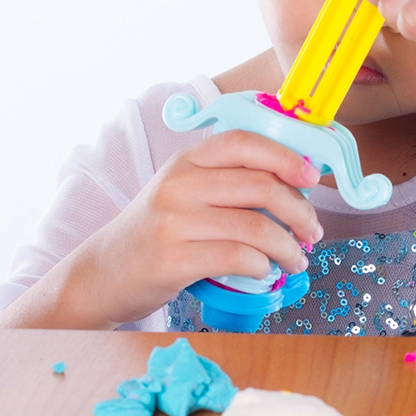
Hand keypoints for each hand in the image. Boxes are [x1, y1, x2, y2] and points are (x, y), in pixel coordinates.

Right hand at [62, 131, 322, 326]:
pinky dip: (263, 266)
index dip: (286, 157)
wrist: (102, 273)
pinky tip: (266, 271)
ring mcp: (173, 222)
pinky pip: (237, 258)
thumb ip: (227, 181)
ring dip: (289, 247)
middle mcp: (179, 185)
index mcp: (186, 161)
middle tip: (313, 231)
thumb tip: (295, 185)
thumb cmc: (156, 232)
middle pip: (261, 186)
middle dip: (300, 211)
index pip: (244, 142)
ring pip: (256, 227)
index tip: (313, 177)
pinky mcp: (172, 260)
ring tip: (297, 260)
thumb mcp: (183, 192)